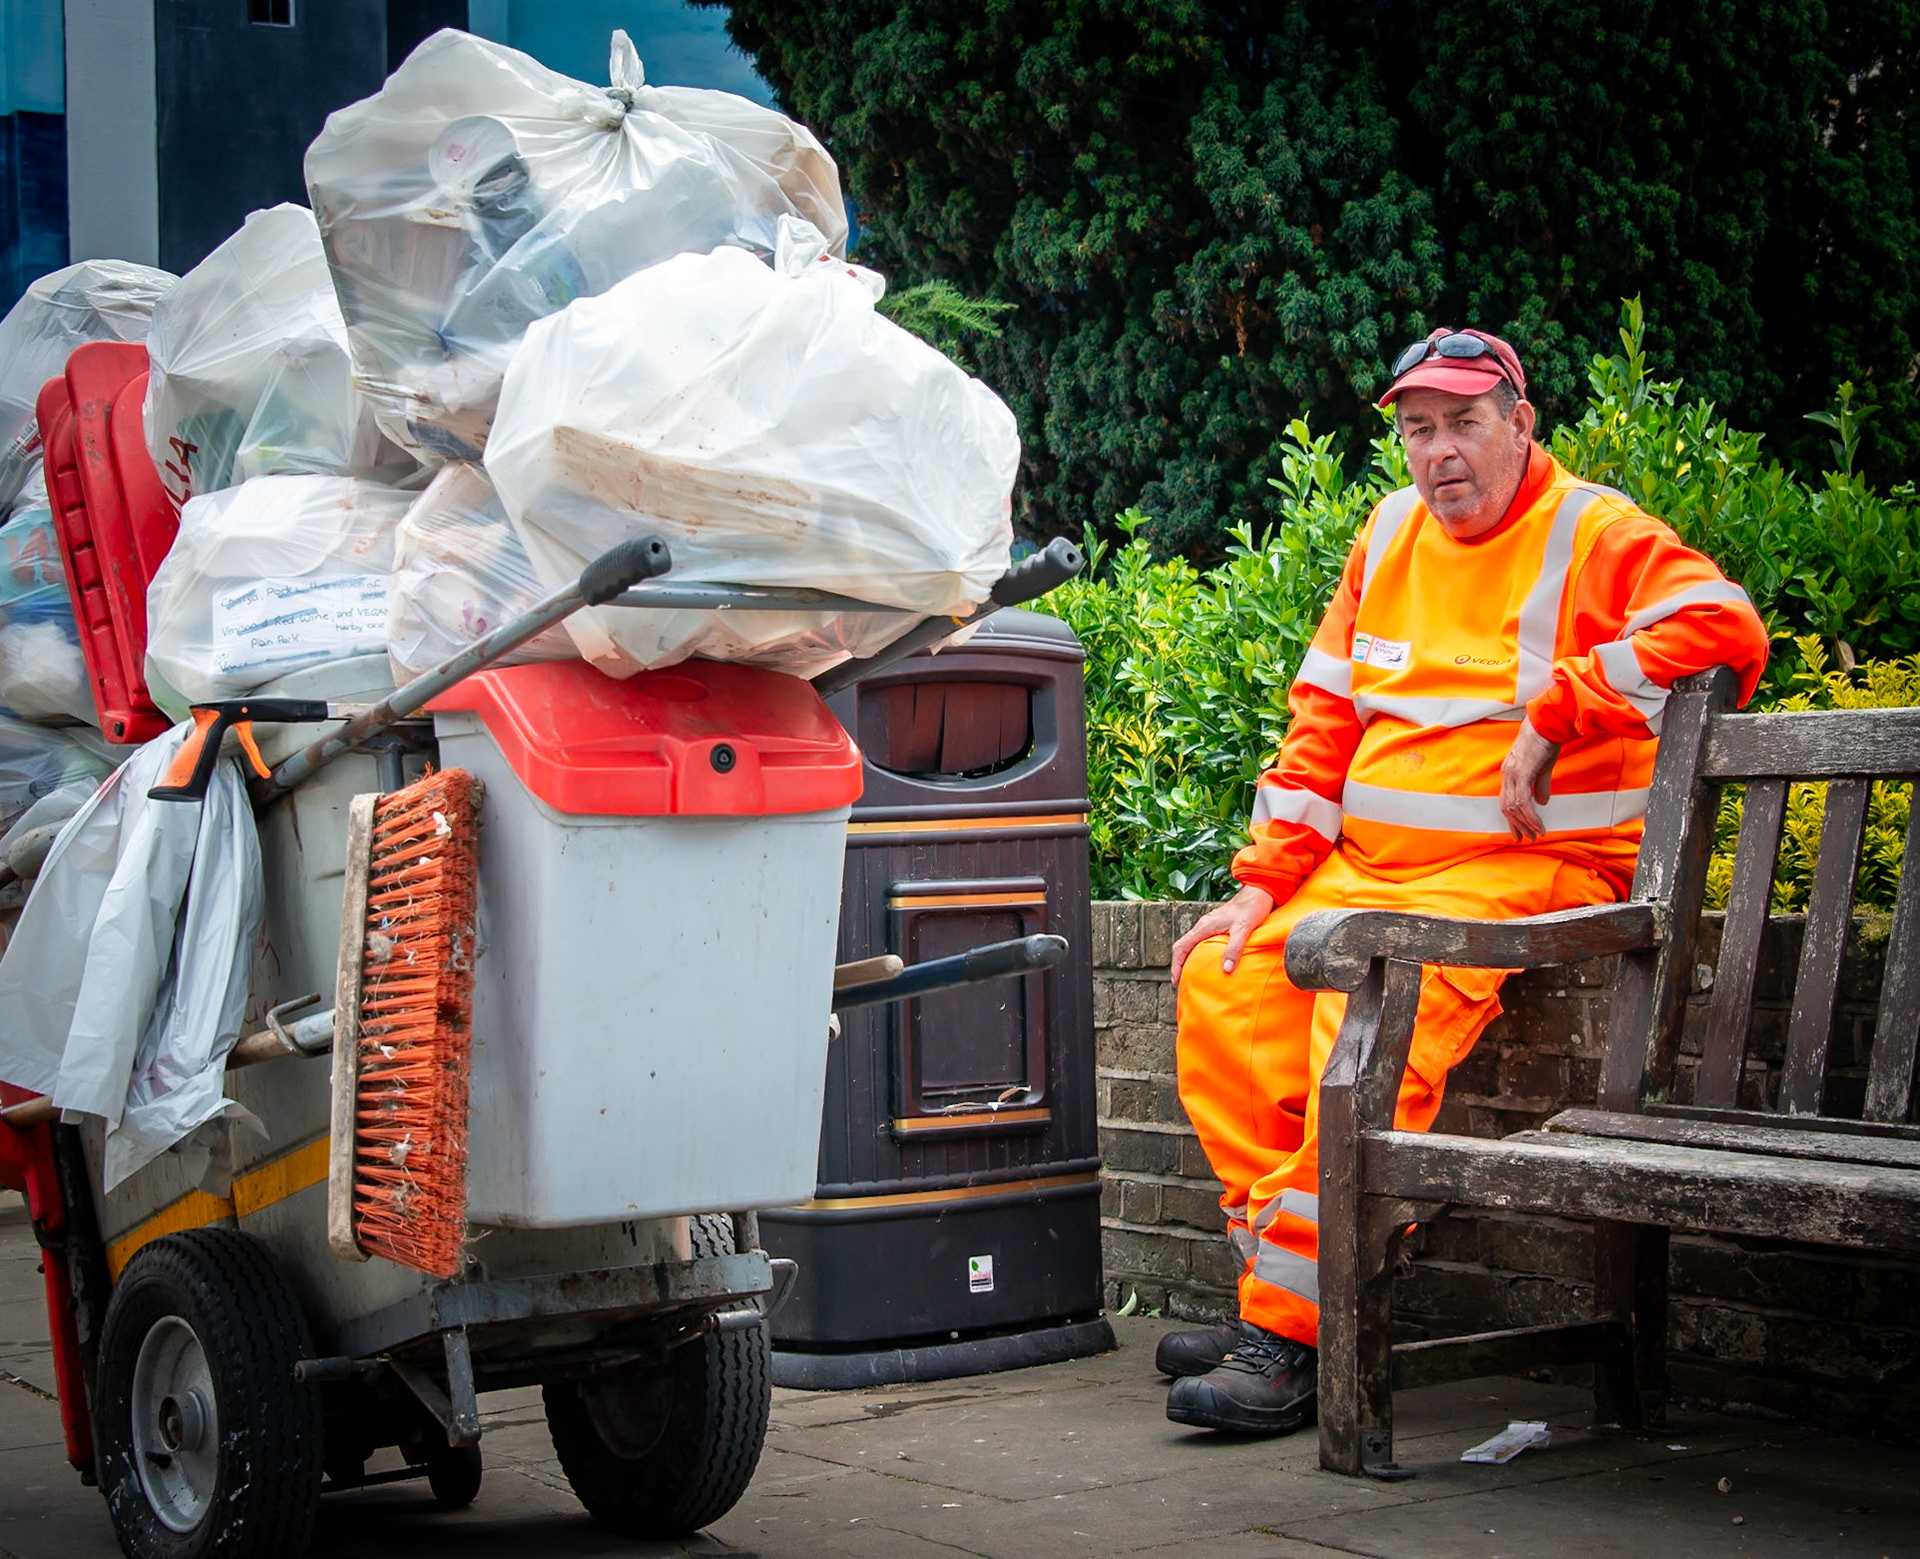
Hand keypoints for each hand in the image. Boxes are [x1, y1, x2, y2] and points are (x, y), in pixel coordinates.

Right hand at [1170, 884, 1275, 983]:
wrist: (1259, 891)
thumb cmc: (1251, 907)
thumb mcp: (1243, 929)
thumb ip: (1234, 948)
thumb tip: (1227, 970)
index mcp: (1204, 926)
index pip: (1181, 946)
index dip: (1176, 964)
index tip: (1176, 980)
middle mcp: (1203, 925)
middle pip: (1183, 946)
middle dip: (1179, 964)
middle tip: (1181, 982)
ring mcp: (1209, 925)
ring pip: (1191, 943)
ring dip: (1188, 959)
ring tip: (1192, 975)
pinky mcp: (1217, 925)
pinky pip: (1201, 941)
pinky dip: (1198, 953)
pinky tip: (1207, 962)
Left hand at [1499, 718, 1562, 841]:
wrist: (1548, 723)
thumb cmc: (1545, 740)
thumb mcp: (1543, 767)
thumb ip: (1540, 785)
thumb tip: (1541, 802)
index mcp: (1509, 772)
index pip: (1506, 800)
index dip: (1512, 818)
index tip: (1519, 832)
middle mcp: (1507, 774)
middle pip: (1506, 807)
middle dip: (1516, 825)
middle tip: (1526, 839)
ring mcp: (1512, 774)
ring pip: (1513, 807)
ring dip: (1525, 824)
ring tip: (1535, 835)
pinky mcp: (1522, 773)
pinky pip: (1523, 801)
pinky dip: (1530, 816)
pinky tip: (1538, 825)